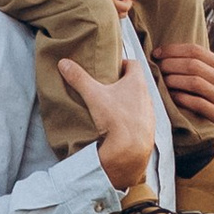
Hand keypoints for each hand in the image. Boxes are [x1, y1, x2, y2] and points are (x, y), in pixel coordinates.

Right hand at [58, 51, 162, 196]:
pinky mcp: (147, 128)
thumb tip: (65, 64)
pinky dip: (129, 119)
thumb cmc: (117, 119)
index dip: (122, 64)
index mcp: (137, 82)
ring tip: (110, 106)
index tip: (111, 67)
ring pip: (137, 101)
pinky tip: (116, 124)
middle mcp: (147, 96)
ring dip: (126, 102)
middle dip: (121, 84)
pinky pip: (138, 119)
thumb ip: (79, 78)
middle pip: (135, 83)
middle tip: (106, 86)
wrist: (130, 150)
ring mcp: (148, 113)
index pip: (133, 64)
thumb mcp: (93, 95)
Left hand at [152, 40, 213, 147]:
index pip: (196, 50)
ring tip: (161, 82)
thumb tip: (176, 57)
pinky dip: (182, 99)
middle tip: (156, 68)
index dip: (173, 49)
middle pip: (192, 65)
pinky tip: (172, 97)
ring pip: (194, 82)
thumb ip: (208, 67)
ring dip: (174, 80)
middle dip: (170, 64)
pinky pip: (198, 104)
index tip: (157, 53)